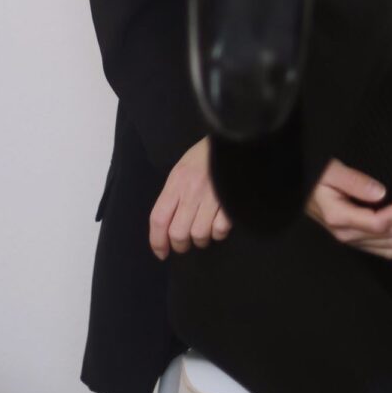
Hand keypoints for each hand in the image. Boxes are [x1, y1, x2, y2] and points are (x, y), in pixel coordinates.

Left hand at [149, 137, 232, 259]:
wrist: (234, 139)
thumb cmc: (205, 156)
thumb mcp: (181, 169)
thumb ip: (173, 194)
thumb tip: (166, 226)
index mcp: (177, 181)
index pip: (159, 219)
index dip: (157, 241)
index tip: (161, 253)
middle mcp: (192, 191)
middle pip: (178, 233)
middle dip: (180, 245)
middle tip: (184, 243)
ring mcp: (212, 197)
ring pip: (199, 235)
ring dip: (201, 240)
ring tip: (204, 232)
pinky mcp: (230, 201)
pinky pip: (220, 229)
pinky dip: (219, 232)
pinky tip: (219, 223)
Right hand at [304, 158, 391, 259]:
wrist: (293, 186)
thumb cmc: (310, 176)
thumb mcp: (328, 171)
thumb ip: (354, 180)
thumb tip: (381, 192)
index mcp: (341, 220)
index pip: (382, 224)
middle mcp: (349, 235)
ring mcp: (354, 240)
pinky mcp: (358, 238)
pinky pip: (389, 248)